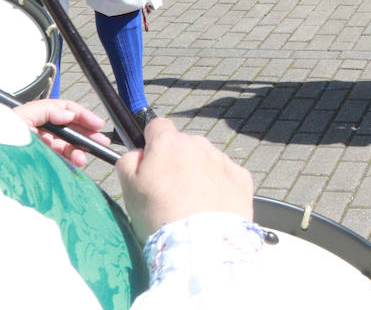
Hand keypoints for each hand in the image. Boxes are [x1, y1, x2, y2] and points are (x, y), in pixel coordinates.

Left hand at [12, 99, 110, 169]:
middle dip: (85, 134)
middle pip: (66, 127)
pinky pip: (58, 158)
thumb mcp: (20, 118)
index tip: (96, 124)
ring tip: (82, 157)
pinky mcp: (37, 162)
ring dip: (77, 149)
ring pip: (64, 144)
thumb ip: (45, 111)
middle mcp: (35, 129)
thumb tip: (68, 113)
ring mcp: (36, 146)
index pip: (62, 109)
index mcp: (32, 116)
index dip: (81, 115)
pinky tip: (74, 162)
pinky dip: (68, 160)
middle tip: (100, 141)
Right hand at [116, 118, 253, 240]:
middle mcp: (198, 144)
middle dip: (177, 162)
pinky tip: (211, 209)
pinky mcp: (242, 177)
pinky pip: (227, 176)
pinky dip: (220, 188)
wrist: (201, 244)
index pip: (157, 125)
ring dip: (199, 174)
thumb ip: (129, 161)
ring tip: (192, 206)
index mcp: (168, 143)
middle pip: (183, 145)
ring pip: (206, 160)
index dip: (152, 142)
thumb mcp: (128, 189)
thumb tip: (138, 153)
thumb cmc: (159, 217)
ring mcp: (222, 160)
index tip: (151, 160)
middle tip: (170, 193)